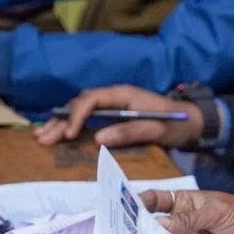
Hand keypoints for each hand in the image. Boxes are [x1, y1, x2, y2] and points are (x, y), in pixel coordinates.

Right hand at [34, 85, 202, 146]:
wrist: (192, 122)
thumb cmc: (177, 124)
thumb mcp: (157, 129)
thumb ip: (130, 132)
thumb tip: (98, 138)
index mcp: (124, 94)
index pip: (92, 98)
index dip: (77, 115)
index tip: (68, 134)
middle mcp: (115, 96)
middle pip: (80, 104)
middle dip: (61, 120)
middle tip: (44, 138)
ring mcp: (113, 105)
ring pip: (80, 110)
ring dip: (60, 122)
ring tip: (41, 137)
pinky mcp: (113, 115)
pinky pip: (87, 117)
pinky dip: (71, 125)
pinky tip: (57, 134)